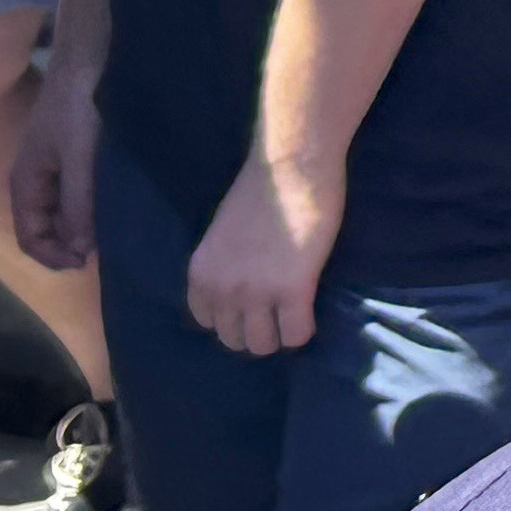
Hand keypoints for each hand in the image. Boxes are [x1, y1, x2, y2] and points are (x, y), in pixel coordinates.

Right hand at [9, 69, 99, 272]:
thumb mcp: (78, 157)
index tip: (88, 262)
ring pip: (67, 208)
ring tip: (118, 230)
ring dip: (86, 223)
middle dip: (72, 242)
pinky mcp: (79, 151)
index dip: (54, 256)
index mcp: (25, 182)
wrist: (91, 56)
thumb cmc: (79, 106)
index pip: (29, 237)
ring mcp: (57, 164)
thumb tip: (80, 250)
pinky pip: (82, 189)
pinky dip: (96, 202)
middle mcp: (37, 178)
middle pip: (48, 226)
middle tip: (110, 248)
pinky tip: (121, 203)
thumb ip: (77, 203)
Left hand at [187, 155, 341, 356]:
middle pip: (234, 339)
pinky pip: (296, 334)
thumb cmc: (262, 188)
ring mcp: (255, 293)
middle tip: (278, 312)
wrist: (291, 166)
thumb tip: (241, 282)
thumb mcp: (223, 234)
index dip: (234, 315)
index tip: (254, 304)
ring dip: (279, 335)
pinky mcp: (293, 290)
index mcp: (200, 274)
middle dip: (256, 330)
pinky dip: (304, 330)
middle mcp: (221, 290)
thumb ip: (225, 264)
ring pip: (262, 344)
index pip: (208, 321)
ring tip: (294, 315)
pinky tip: (310, 312)